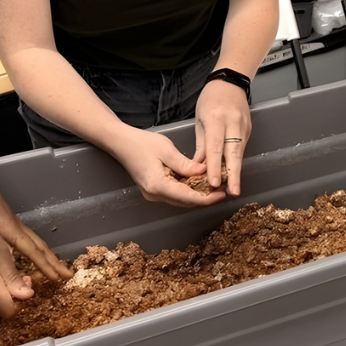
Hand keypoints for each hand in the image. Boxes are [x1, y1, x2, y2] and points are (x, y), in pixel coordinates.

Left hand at [0, 139, 69, 283]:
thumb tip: (6, 261)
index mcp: (8, 226)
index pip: (31, 249)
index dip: (45, 265)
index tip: (59, 278)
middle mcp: (14, 224)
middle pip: (38, 245)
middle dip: (53, 262)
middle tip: (68, 275)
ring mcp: (11, 221)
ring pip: (34, 241)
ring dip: (46, 256)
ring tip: (56, 267)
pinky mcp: (4, 219)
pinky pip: (26, 239)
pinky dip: (35, 249)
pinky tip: (32, 253)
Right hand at [109, 125, 227, 208]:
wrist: (121, 143)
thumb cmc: (142, 143)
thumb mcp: (167, 150)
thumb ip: (186, 164)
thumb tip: (205, 172)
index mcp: (158, 186)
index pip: (187, 198)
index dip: (207, 199)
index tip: (222, 195)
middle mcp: (155, 195)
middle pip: (185, 202)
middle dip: (206, 198)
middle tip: (224, 191)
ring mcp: (153, 194)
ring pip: (181, 199)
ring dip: (198, 195)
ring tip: (217, 188)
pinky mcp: (154, 189)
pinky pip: (175, 193)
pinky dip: (189, 190)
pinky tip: (201, 183)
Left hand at [194, 78, 251, 196]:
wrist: (230, 82)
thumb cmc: (210, 99)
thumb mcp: (200, 120)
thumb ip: (201, 145)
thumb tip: (198, 168)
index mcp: (217, 119)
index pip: (215, 147)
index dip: (215, 167)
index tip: (214, 183)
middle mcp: (233, 123)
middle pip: (234, 153)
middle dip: (234, 175)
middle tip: (234, 192)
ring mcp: (243, 126)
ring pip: (239, 153)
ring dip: (235, 171)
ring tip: (232, 189)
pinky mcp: (248, 130)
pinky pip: (241, 148)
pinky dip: (235, 161)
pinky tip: (232, 173)